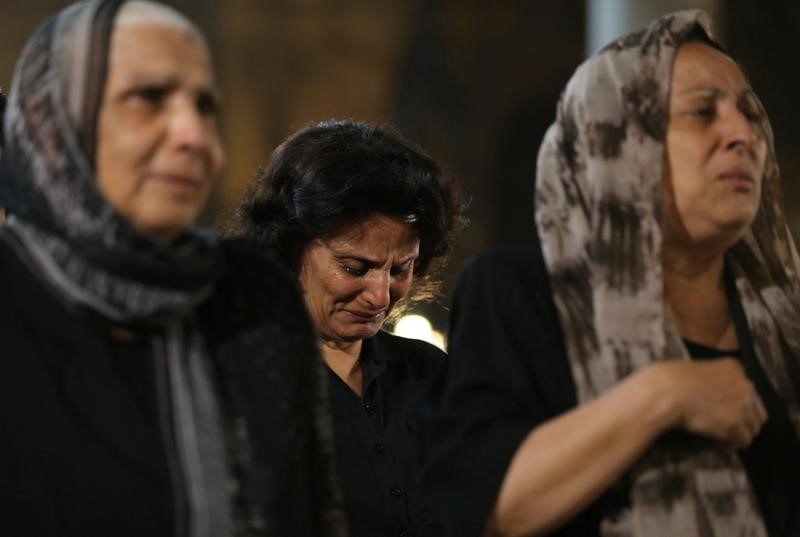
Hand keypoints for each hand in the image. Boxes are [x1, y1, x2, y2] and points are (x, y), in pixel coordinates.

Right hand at [649, 358, 766, 448]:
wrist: (664, 392)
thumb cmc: (668, 379)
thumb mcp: (694, 369)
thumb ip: (711, 378)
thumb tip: (712, 394)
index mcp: (733, 367)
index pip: (747, 390)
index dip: (735, 402)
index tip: (722, 409)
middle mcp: (744, 384)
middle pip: (756, 410)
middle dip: (742, 419)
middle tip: (723, 426)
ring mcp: (742, 405)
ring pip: (752, 427)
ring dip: (737, 432)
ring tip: (719, 436)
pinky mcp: (735, 424)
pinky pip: (743, 441)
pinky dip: (731, 444)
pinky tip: (716, 441)